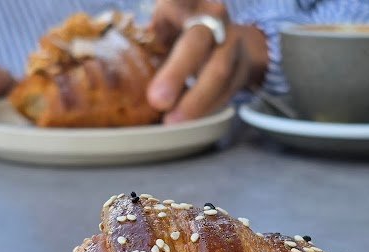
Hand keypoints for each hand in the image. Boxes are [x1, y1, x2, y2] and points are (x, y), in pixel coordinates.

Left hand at [147, 0, 267, 122]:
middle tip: (157, 100)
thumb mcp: (167, 27)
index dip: (171, 7)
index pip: (178, 1)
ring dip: (195, 101)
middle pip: (197, 43)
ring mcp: (232, 42)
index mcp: (189, 3)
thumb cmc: (188, 37)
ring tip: (173, 122)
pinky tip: (190, 123)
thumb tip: (125, 74)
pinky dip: (206, 109)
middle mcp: (213, 17)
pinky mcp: (243, 68)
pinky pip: (226, 92)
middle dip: (176, 73)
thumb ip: (150, 42)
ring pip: (217, 72)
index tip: (157, 19)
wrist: (236, 44)